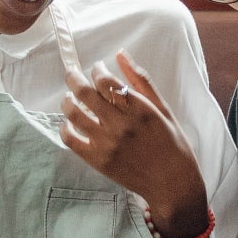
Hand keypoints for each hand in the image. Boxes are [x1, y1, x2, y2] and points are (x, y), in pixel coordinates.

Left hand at [61, 51, 206, 231]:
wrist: (172, 183)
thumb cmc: (172, 143)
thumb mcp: (163, 108)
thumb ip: (141, 80)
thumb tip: (120, 54)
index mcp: (139, 109)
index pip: (106, 81)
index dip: (97, 70)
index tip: (97, 68)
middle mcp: (121, 124)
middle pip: (84, 92)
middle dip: (73, 78)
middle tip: (72, 75)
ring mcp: (107, 143)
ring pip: (73, 112)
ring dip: (67, 100)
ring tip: (71, 98)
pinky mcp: (98, 160)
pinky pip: (70, 139)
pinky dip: (65, 127)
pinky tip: (71, 122)